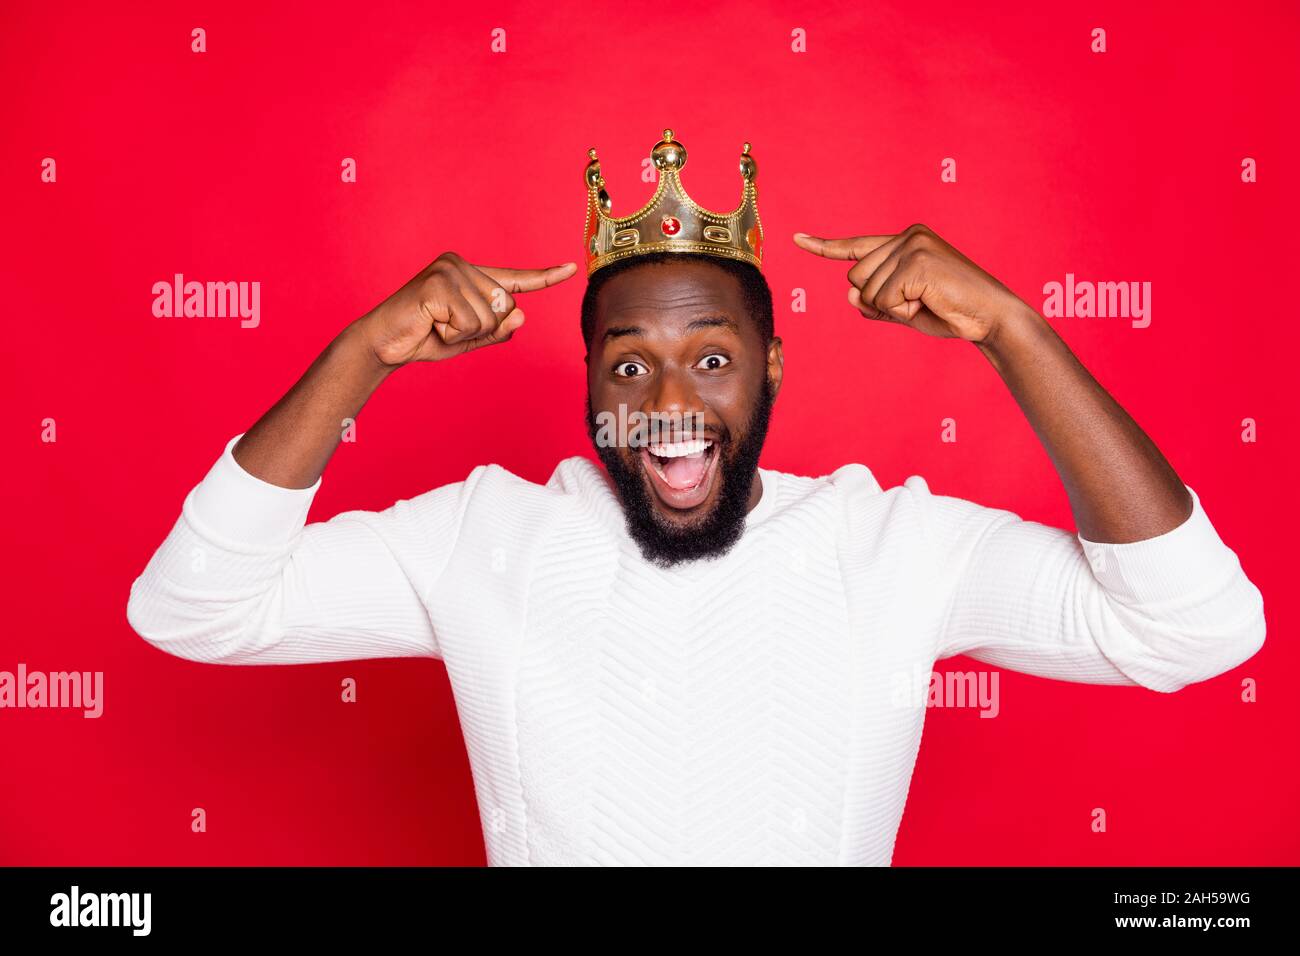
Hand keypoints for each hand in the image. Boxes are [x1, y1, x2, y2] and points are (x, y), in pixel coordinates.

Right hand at [359, 252, 577, 365]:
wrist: (384, 344)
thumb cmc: (425, 338)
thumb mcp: (469, 339)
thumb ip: (497, 330)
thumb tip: (521, 314)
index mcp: (471, 275)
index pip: (515, 279)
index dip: (545, 277)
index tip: (572, 268)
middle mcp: (461, 264)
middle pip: (504, 307)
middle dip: (481, 329)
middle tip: (445, 327)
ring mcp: (449, 271)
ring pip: (488, 317)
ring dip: (462, 333)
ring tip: (435, 325)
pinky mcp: (438, 284)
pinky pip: (468, 322)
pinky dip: (451, 334)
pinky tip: (430, 324)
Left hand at [792, 223, 1028, 342]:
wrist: (990, 317)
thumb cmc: (950, 312)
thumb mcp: (905, 309)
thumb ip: (874, 302)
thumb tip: (849, 295)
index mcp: (905, 241)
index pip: (856, 246)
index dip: (824, 246)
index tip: (796, 238)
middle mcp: (908, 236)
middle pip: (856, 277)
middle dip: (879, 301)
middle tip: (919, 301)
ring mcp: (912, 245)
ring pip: (867, 290)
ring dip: (893, 307)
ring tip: (928, 300)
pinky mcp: (917, 261)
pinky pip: (884, 299)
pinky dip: (902, 310)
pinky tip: (929, 301)